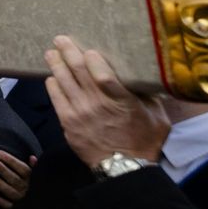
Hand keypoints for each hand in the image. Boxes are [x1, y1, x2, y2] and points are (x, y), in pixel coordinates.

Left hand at [0, 150, 34, 208]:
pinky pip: (10, 207)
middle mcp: (28, 189)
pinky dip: (1, 202)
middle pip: (14, 178)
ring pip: (10, 191)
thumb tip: (32, 157)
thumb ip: (35, 168)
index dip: (11, 160)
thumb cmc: (38, 188)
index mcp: (33, 180)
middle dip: (2, 169)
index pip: (22, 168)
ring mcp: (23, 200)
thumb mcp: (40, 177)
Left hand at [45, 35, 169, 169]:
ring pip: (62, 81)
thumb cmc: (144, 140)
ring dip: (55, 64)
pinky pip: (55, 97)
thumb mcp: (156, 115)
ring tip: (51, 53)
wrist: (125, 168)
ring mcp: (80, 113)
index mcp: (122, 101)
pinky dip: (52, 84)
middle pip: (78, 71)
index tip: (89, 49)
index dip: (93, 59)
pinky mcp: (67, 122)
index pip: (103, 75)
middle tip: (60, 39)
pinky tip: (52, 77)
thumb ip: (147, 94)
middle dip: (67, 52)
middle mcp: (98, 104)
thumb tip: (144, 75)